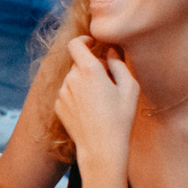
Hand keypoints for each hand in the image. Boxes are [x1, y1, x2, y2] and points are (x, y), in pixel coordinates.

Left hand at [53, 37, 139, 166]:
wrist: (101, 147)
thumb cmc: (120, 118)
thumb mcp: (129, 88)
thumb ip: (119, 64)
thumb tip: (111, 51)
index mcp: (89, 70)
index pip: (76, 44)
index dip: (83, 40)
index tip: (91, 43)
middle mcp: (71, 79)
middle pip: (78, 64)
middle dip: (91, 67)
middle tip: (108, 81)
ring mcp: (62, 93)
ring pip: (73, 79)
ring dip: (84, 82)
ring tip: (100, 100)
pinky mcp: (58, 106)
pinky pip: (68, 93)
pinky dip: (77, 96)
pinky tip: (90, 111)